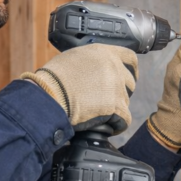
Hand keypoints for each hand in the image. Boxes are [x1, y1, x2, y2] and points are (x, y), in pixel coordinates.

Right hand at [21, 44, 136, 134]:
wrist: (49, 95)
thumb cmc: (53, 79)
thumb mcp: (74, 58)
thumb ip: (91, 62)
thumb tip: (93, 70)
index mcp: (104, 53)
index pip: (130, 58)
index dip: (131, 70)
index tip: (129, 77)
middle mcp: (113, 67)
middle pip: (129, 83)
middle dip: (121, 92)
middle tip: (107, 101)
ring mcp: (116, 87)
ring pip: (125, 102)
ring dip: (115, 109)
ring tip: (97, 114)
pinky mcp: (116, 106)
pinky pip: (124, 120)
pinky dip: (117, 125)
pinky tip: (108, 127)